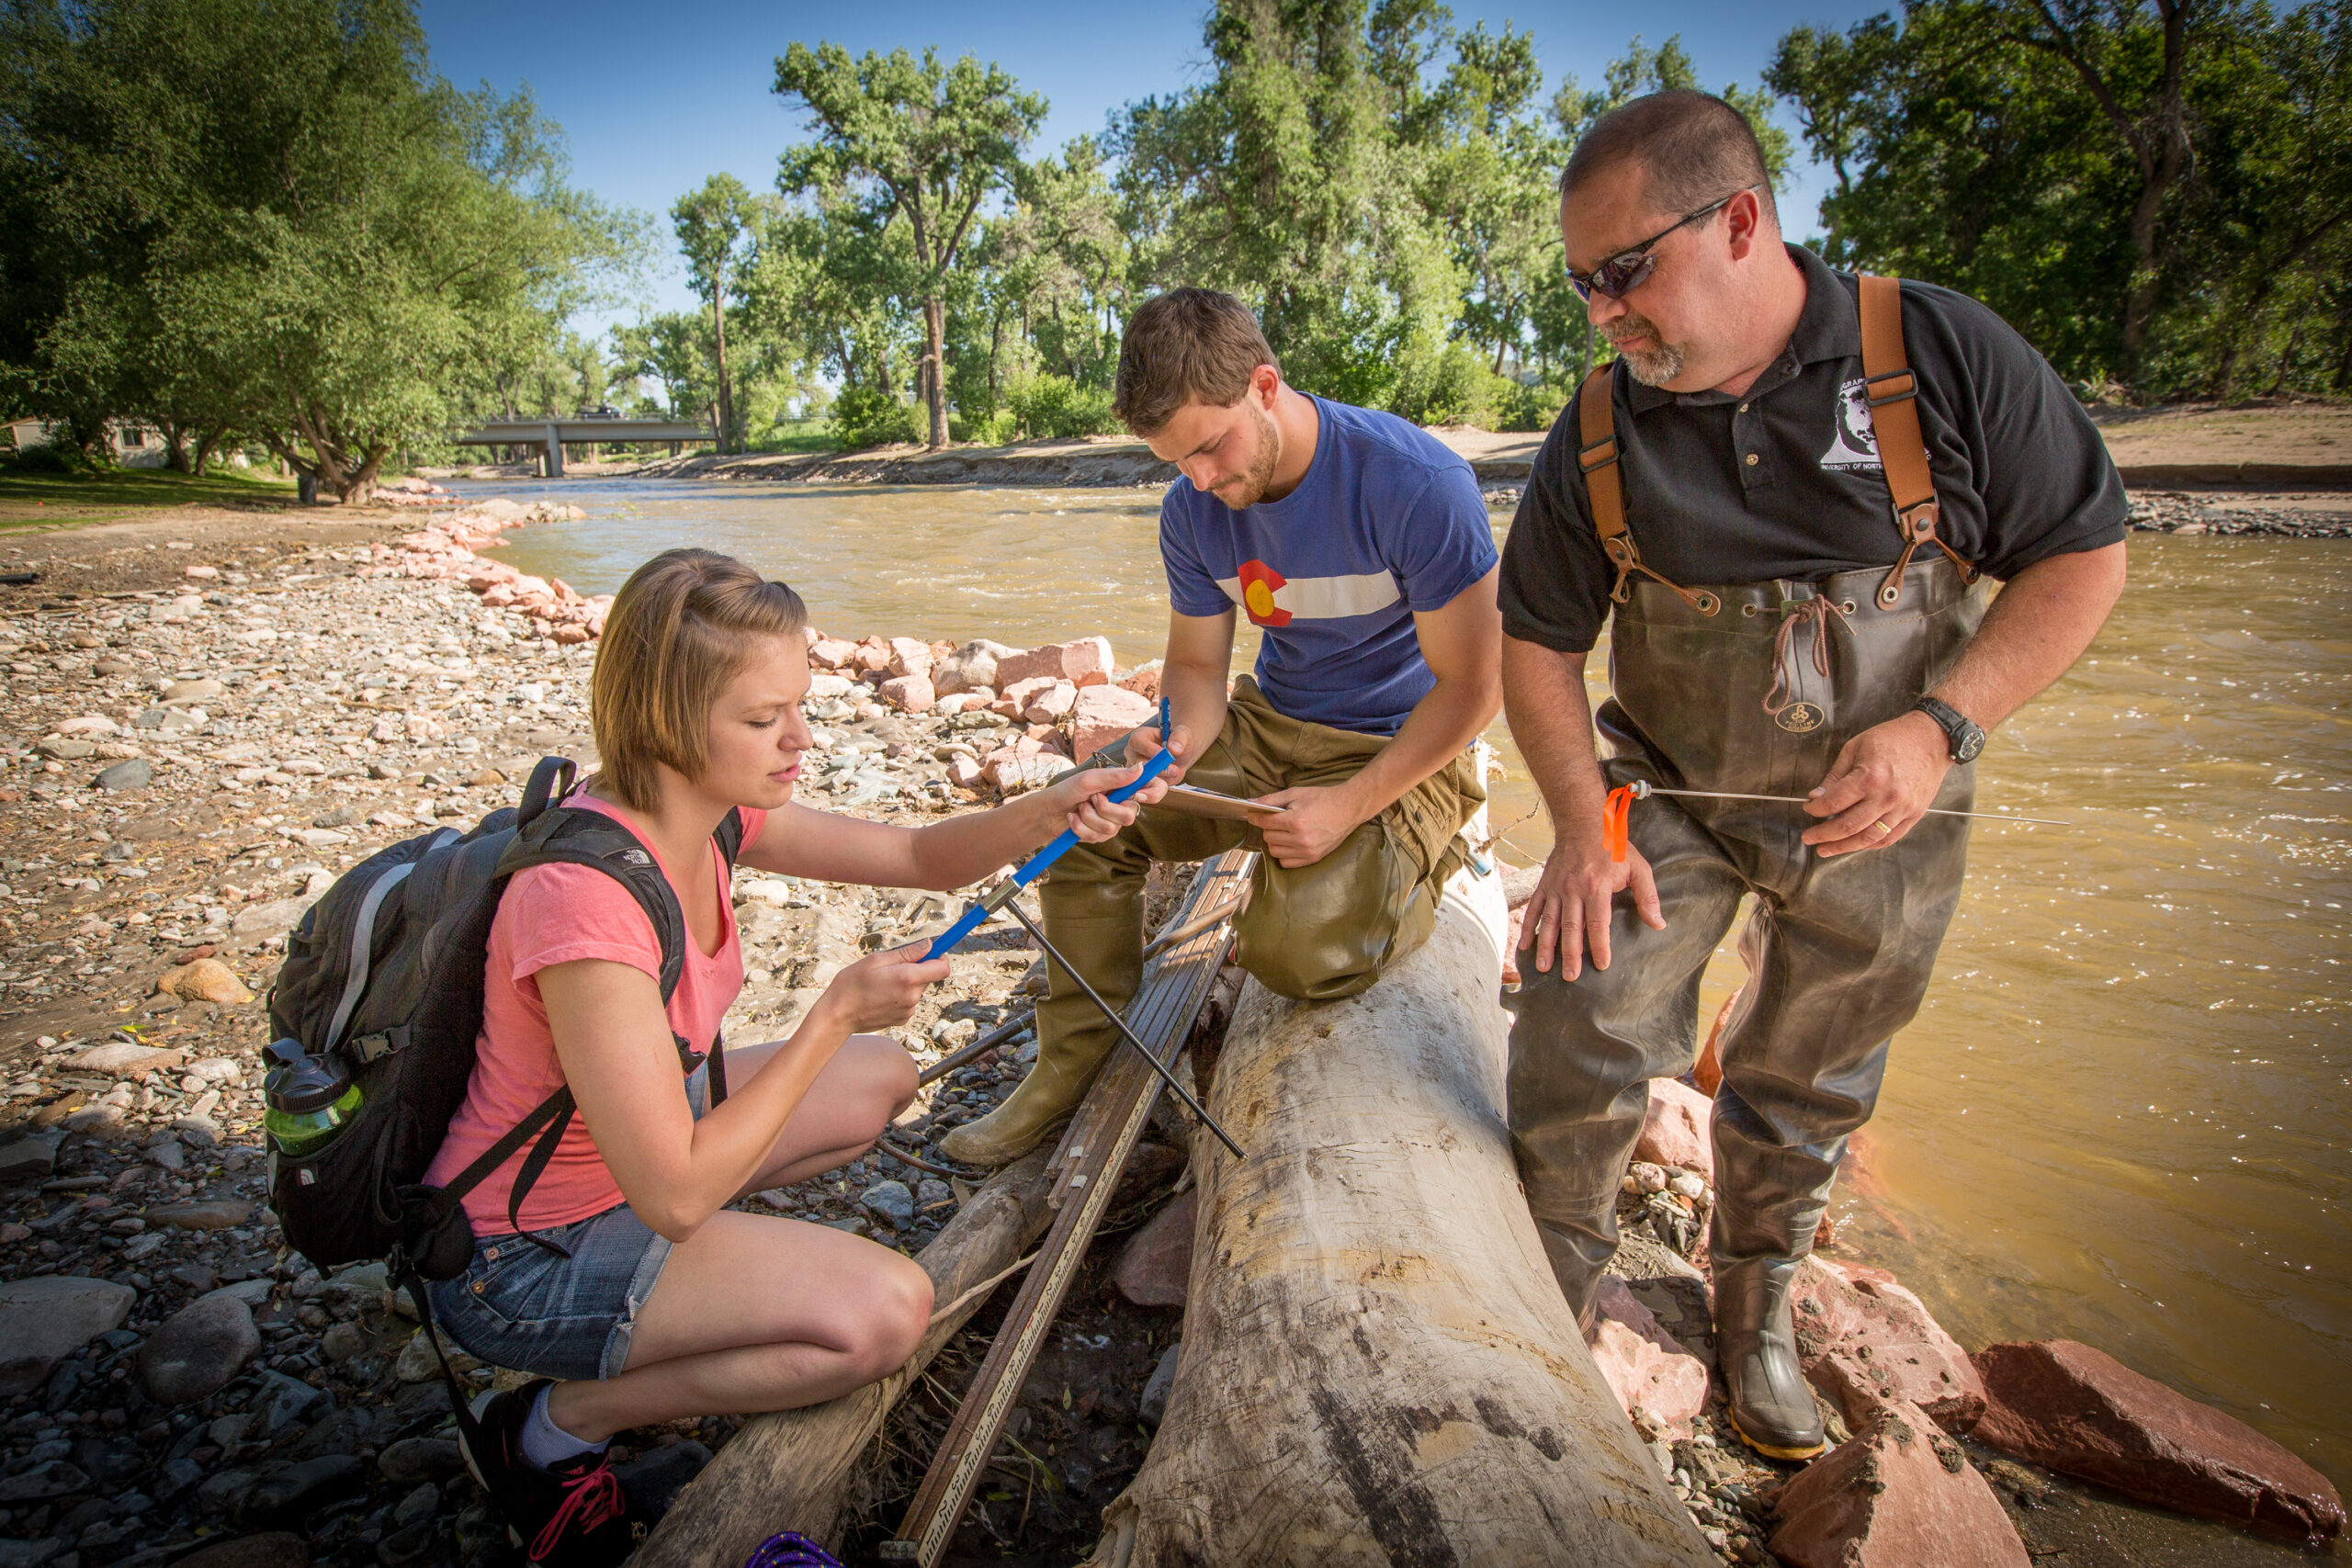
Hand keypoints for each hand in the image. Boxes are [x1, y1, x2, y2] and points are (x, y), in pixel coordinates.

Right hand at [814, 944, 947, 1033]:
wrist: (837, 1016)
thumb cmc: (851, 984)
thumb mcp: (876, 960)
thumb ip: (906, 953)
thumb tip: (929, 945)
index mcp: (907, 978)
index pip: (942, 968)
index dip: (939, 957)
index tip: (931, 952)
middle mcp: (912, 996)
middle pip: (928, 977)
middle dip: (916, 969)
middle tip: (891, 968)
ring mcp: (908, 1010)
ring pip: (916, 990)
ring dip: (906, 984)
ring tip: (881, 984)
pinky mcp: (902, 1020)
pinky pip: (909, 1002)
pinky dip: (900, 996)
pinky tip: (880, 997)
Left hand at [1039, 757, 1170, 842]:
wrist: (1047, 811)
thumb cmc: (1067, 790)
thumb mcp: (1090, 779)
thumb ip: (1115, 776)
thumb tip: (1141, 768)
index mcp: (1122, 786)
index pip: (1152, 788)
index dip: (1153, 792)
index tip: (1138, 794)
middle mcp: (1121, 803)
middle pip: (1129, 815)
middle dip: (1105, 809)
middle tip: (1091, 799)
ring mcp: (1112, 822)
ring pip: (1111, 828)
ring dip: (1088, 817)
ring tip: (1079, 808)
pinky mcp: (1100, 835)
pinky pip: (1098, 837)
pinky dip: (1081, 827)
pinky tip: (1073, 819)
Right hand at [1122, 720, 1193, 786]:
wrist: (1181, 755)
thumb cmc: (1179, 741)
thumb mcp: (1183, 735)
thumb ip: (1179, 739)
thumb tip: (1173, 748)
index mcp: (1139, 737)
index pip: (1137, 742)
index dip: (1150, 749)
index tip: (1165, 755)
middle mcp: (1133, 753)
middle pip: (1137, 763)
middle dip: (1156, 769)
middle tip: (1174, 770)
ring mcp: (1134, 770)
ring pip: (1140, 779)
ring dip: (1157, 781)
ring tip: (1174, 775)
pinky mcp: (1141, 783)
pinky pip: (1145, 790)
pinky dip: (1155, 792)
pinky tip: (1165, 787)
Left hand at [1253, 783, 1366, 868]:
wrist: (1348, 809)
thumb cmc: (1322, 799)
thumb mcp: (1296, 794)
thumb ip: (1271, 800)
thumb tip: (1250, 803)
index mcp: (1296, 821)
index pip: (1265, 823)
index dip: (1255, 817)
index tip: (1253, 815)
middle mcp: (1301, 839)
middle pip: (1268, 837)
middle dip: (1268, 828)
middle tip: (1275, 820)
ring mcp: (1307, 851)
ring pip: (1274, 851)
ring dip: (1274, 841)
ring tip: (1283, 831)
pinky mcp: (1313, 858)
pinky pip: (1286, 862)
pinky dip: (1284, 853)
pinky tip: (1289, 843)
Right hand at [1524, 825, 1663, 979]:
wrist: (1583, 824)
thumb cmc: (1614, 848)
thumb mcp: (1638, 868)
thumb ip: (1648, 897)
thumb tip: (1659, 924)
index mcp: (1597, 887)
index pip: (1598, 924)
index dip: (1599, 946)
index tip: (1601, 965)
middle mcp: (1573, 890)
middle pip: (1571, 928)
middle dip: (1571, 955)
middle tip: (1571, 977)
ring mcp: (1556, 888)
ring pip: (1550, 923)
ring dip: (1547, 947)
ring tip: (1545, 969)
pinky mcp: (1544, 885)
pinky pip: (1535, 910)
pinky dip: (1528, 928)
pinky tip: (1525, 946)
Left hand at [1803, 712, 1952, 854]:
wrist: (1932, 738)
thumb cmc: (1894, 738)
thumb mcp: (1856, 747)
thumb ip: (1835, 775)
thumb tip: (1816, 796)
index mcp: (1869, 777)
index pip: (1834, 802)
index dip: (1815, 809)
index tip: (1808, 808)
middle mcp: (1886, 796)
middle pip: (1848, 826)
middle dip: (1823, 835)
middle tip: (1809, 838)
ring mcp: (1903, 808)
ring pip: (1868, 838)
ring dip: (1844, 847)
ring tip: (1826, 849)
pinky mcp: (1915, 814)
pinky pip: (1889, 838)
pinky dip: (1870, 844)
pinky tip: (1855, 844)